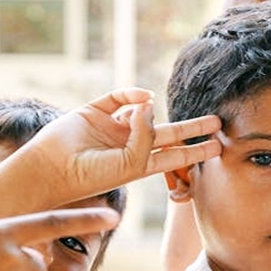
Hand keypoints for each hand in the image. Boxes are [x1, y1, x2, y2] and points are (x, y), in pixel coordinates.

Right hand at [28, 88, 221, 204]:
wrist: (53, 169)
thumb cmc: (92, 175)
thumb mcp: (130, 164)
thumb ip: (146, 137)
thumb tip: (150, 103)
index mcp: (139, 165)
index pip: (175, 157)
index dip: (195, 151)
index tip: (217, 146)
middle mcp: (129, 145)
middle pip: (168, 134)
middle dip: (192, 128)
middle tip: (217, 121)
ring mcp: (113, 127)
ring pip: (142, 112)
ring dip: (153, 110)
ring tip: (152, 111)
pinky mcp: (96, 110)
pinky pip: (119, 97)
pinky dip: (132, 95)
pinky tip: (142, 99)